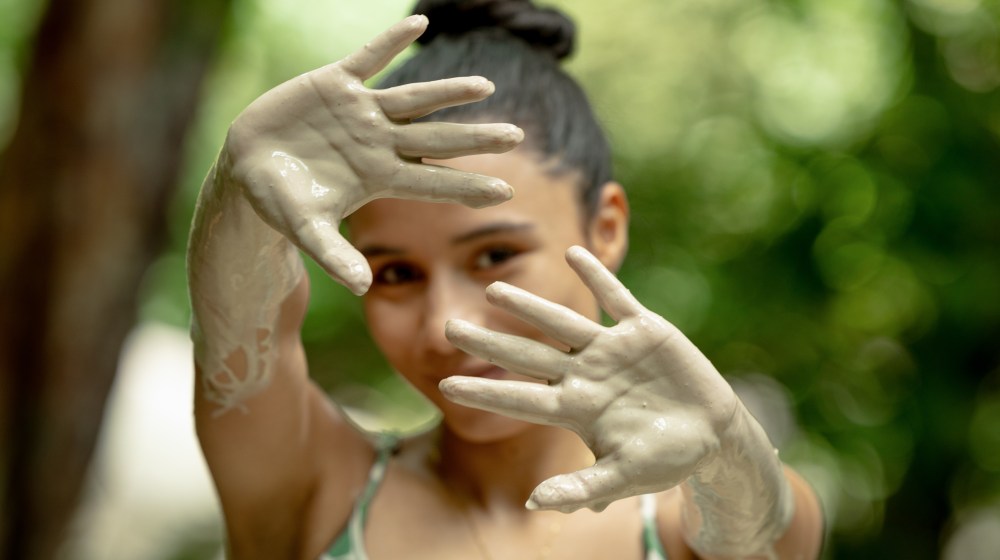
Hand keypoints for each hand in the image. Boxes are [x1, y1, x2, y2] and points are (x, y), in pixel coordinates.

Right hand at [220, 15, 522, 294]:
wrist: (247, 165)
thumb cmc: (279, 201)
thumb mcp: (304, 229)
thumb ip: (332, 256)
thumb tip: (362, 288)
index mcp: (377, 178)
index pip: (431, 183)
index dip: (466, 187)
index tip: (506, 192)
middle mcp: (378, 143)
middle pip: (436, 140)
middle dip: (475, 139)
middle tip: (517, 136)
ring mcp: (360, 112)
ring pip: (413, 99)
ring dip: (448, 92)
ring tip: (486, 88)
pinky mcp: (335, 84)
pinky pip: (368, 58)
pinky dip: (390, 42)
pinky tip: (420, 22)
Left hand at [439, 246, 740, 512]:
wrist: (713, 433)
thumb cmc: (666, 459)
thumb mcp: (625, 477)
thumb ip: (583, 489)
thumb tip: (533, 504)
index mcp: (577, 409)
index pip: (520, 398)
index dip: (485, 390)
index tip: (445, 385)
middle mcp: (586, 374)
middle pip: (527, 355)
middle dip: (489, 341)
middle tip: (449, 326)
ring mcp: (612, 350)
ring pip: (562, 323)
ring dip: (528, 306)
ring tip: (494, 288)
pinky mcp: (644, 330)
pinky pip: (616, 297)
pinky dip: (597, 275)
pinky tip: (572, 253)